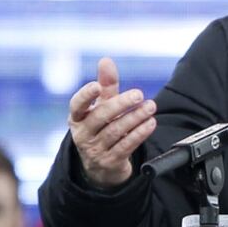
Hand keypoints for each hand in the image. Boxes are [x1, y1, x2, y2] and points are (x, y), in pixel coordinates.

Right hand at [67, 57, 156, 187]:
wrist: (102, 166)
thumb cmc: (102, 127)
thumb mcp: (102, 107)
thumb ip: (106, 84)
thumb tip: (106, 60)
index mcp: (77, 118)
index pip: (77, 105)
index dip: (86, 96)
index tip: (98, 86)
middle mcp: (83, 134)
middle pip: (101, 117)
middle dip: (121, 104)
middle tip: (139, 94)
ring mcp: (95, 150)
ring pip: (115, 131)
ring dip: (135, 118)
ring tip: (150, 107)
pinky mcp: (110, 162)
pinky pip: (126, 146)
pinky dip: (139, 133)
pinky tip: (150, 123)